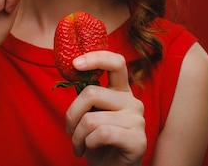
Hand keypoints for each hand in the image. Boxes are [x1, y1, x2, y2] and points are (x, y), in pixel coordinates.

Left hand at [65, 51, 145, 165]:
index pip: (116, 62)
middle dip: (72, 114)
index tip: (75, 64)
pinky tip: (89, 149)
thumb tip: (73, 68)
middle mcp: (132, 101)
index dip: (96, 58)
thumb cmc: (97, 141)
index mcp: (121, 91)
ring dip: (77, 136)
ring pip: (91, 119)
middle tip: (69, 129)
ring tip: (78, 145)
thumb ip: (87, 94)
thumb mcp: (91, 112)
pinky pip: (101, 134)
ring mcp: (137, 120)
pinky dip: (88, 144)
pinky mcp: (138, 140)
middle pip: (91, 92)